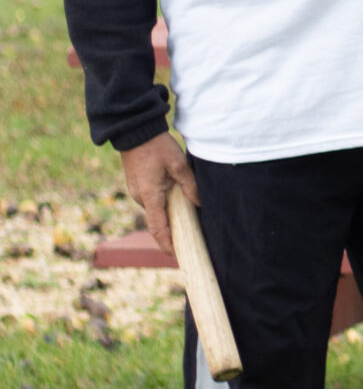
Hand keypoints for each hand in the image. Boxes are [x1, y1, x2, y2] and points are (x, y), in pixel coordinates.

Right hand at [120, 132, 197, 256]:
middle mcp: (140, 198)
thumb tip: (199, 204)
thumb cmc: (157, 147)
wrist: (136, 132)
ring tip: (187, 225)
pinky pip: (152, 201)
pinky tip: (177, 204)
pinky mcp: (138, 185)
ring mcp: (137, 192)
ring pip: (155, 210)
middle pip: (157, 221)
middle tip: (190, 242)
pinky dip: (164, 206)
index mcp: (149, 196)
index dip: (167, 244)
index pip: (158, 228)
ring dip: (169, 217)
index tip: (176, 256)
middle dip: (171, 232)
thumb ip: (190, 186)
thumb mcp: (178, 165)